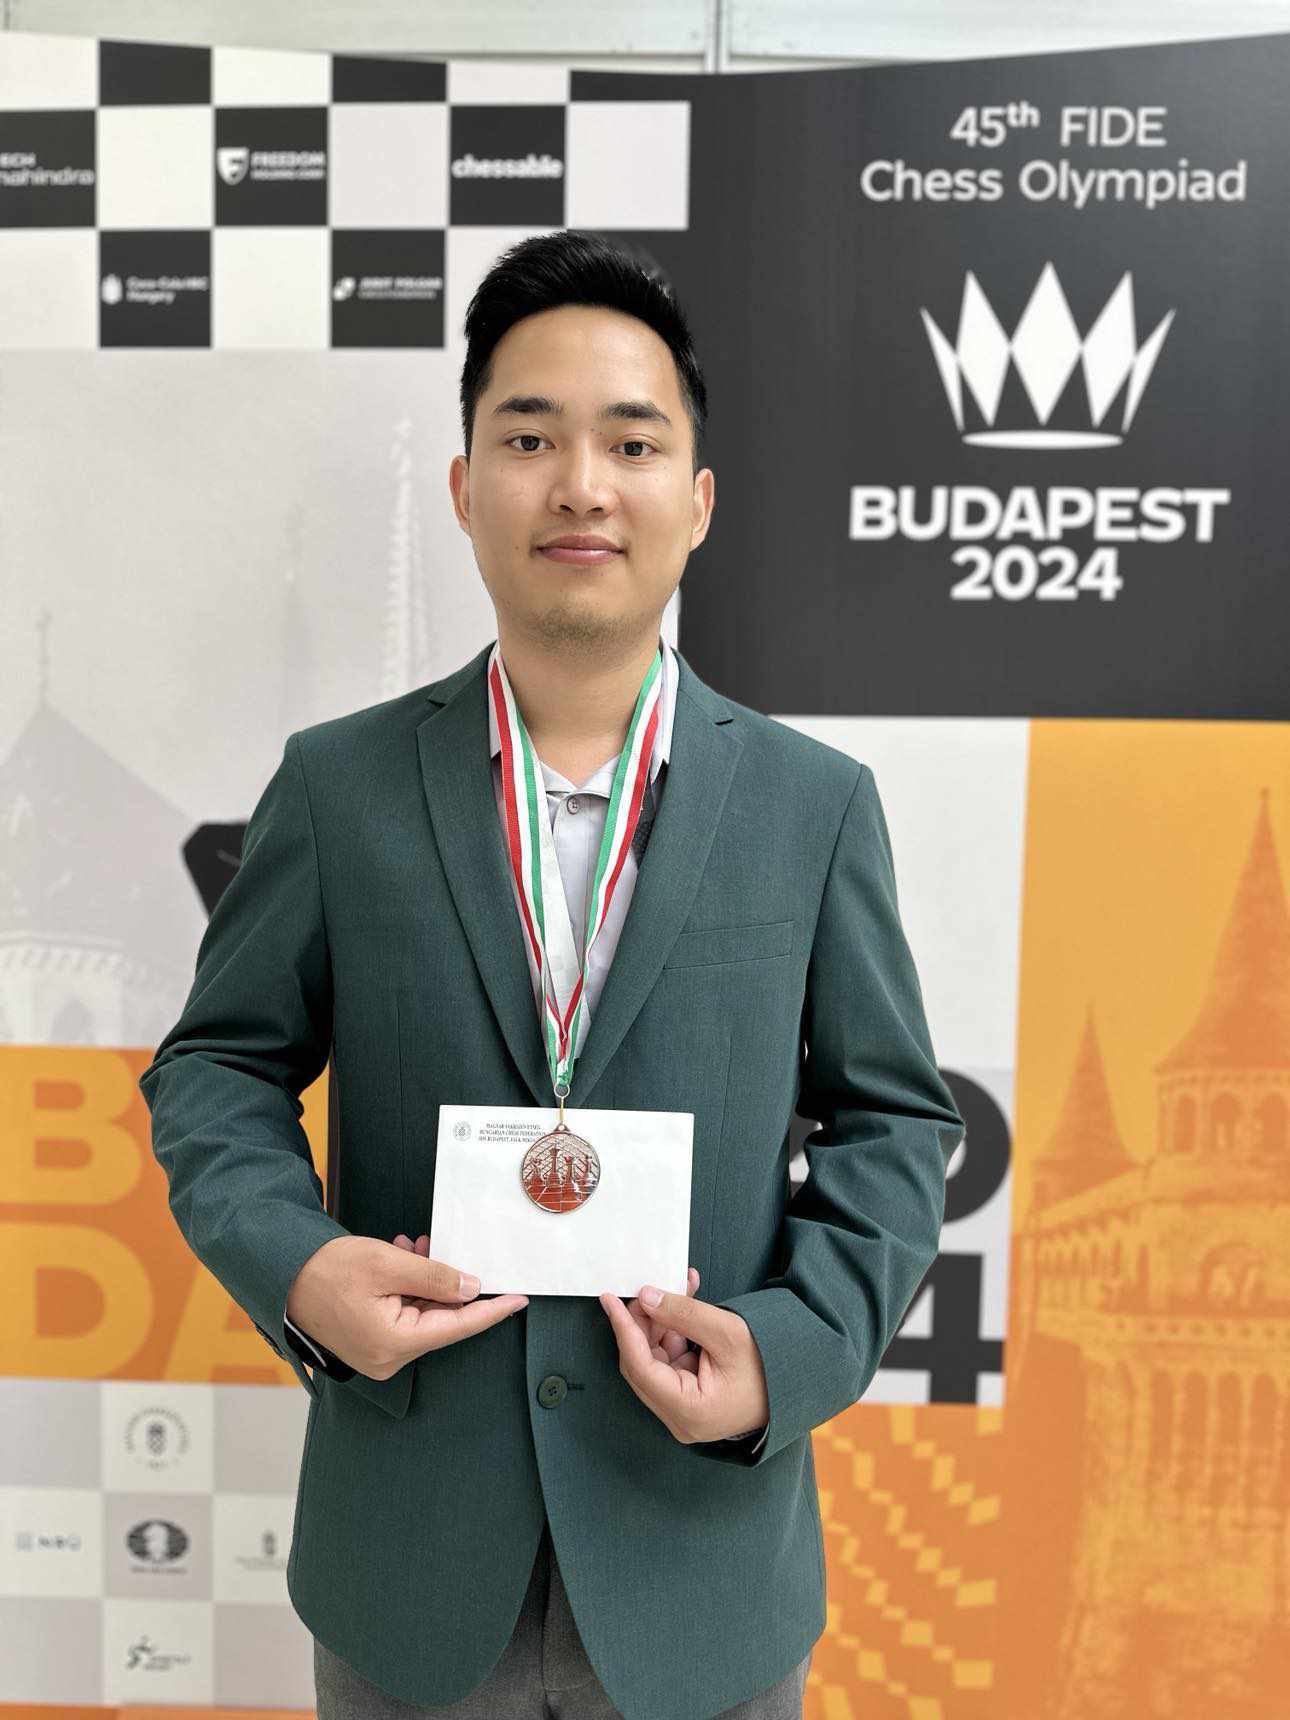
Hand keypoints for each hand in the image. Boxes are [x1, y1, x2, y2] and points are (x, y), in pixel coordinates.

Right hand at [285, 1232, 527, 1380]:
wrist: (282, 1273)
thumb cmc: (328, 1270)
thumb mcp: (388, 1264)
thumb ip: (435, 1278)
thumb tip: (471, 1288)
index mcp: (394, 1345)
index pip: (458, 1327)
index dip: (492, 1310)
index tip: (520, 1299)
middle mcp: (389, 1359)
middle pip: (440, 1319)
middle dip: (446, 1281)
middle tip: (437, 1245)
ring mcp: (378, 1354)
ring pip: (423, 1314)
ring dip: (425, 1280)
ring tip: (413, 1246)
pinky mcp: (371, 1342)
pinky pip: (404, 1315)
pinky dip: (409, 1288)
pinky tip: (403, 1257)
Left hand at [598, 1275, 768, 1444]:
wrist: (798, 1385)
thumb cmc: (769, 1365)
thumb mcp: (727, 1332)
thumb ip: (683, 1314)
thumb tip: (646, 1297)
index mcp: (687, 1411)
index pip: (639, 1366)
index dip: (623, 1328)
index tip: (609, 1299)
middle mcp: (679, 1418)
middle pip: (642, 1364)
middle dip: (643, 1322)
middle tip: (651, 1288)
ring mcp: (683, 1411)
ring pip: (654, 1360)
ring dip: (661, 1323)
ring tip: (680, 1289)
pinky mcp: (688, 1400)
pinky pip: (669, 1362)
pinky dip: (674, 1333)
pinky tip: (686, 1305)